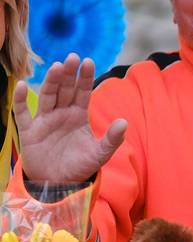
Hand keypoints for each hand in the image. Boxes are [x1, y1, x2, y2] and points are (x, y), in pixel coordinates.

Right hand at [13, 53, 127, 182]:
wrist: (59, 184)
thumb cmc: (80, 166)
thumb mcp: (100, 154)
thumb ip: (112, 139)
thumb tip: (124, 122)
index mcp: (79, 115)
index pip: (82, 92)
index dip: (85, 78)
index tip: (88, 61)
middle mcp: (62, 113)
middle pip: (65, 90)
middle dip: (69, 74)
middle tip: (73, 57)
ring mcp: (45, 120)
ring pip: (47, 96)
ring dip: (51, 82)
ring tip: (57, 67)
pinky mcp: (29, 131)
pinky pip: (23, 113)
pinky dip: (20, 100)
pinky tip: (21, 86)